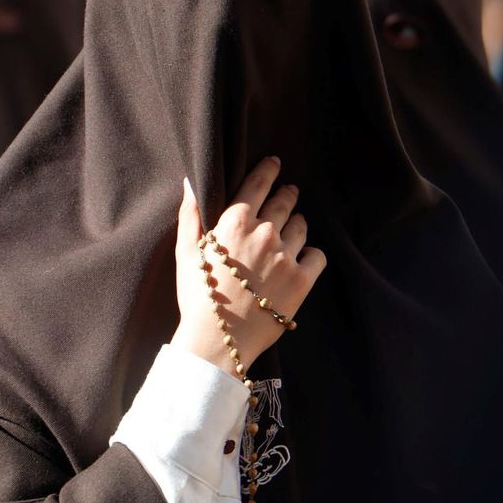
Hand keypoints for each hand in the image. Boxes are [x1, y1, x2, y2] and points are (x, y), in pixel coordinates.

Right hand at [170, 157, 325, 379]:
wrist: (217, 339)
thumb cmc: (197, 296)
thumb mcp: (185, 251)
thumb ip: (190, 214)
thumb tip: (190, 183)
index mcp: (236, 222)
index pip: (258, 184)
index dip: (268, 170)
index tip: (275, 163)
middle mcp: (265, 232)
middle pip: (284, 202)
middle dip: (287, 194)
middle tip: (290, 192)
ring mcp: (286, 255)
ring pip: (301, 226)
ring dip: (297, 224)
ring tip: (293, 229)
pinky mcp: (302, 279)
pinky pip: (318, 255)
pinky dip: (312, 254)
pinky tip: (304, 258)